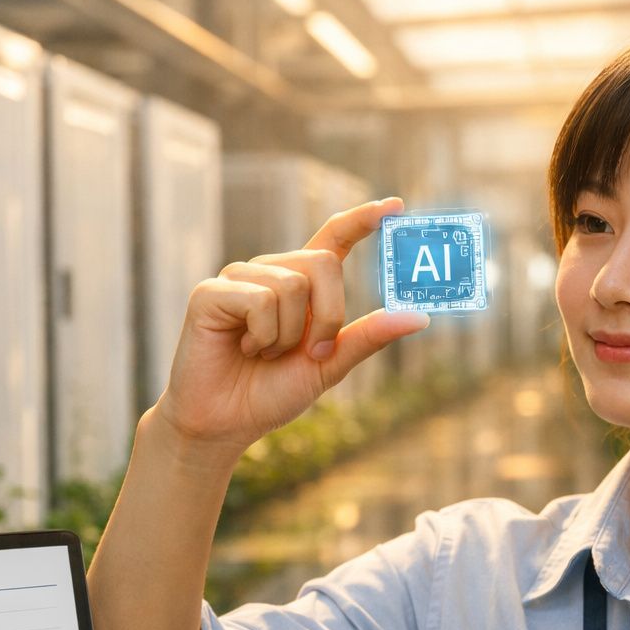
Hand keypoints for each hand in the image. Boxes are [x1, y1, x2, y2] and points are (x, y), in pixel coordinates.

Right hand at [154, 197, 429, 449]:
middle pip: (323, 264)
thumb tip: (419, 317)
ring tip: (262, 353)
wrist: (224, 423)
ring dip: (287, 336)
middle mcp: (270, 272)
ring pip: (291, 286)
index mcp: (299, 285)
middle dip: (328, 316)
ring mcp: (238, 278)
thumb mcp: (329, 367)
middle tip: (310, 352)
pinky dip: (261, 336)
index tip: (396, 206)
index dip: (362, 220)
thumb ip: (367, 338)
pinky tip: (242, 348)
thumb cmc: (271, 393)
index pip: (333, 239)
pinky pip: (259, 300)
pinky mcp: (210, 292)